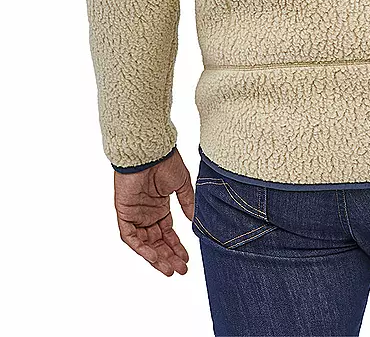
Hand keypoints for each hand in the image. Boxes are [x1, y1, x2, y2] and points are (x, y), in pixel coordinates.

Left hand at [114, 149, 194, 276]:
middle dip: (168, 257)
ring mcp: (135, 214)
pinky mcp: (124, 212)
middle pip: (157, 242)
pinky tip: (154, 256)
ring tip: (169, 269)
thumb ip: (187, 203)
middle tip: (181, 270)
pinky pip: (130, 237)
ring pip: (144, 243)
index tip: (187, 259)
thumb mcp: (182, 184)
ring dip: (156, 257)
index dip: (176, 247)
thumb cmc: (165, 161)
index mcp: (160, 206)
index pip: (167, 233)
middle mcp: (147, 213)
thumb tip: (195, 221)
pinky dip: (141, 248)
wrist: (149, 151)